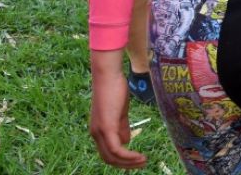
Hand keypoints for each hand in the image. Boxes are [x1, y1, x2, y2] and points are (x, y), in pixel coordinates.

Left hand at [89, 52, 146, 168]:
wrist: (108, 76)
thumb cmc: (114, 89)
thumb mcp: (120, 111)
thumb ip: (122, 126)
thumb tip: (126, 141)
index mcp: (98, 130)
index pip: (108, 153)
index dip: (122, 159)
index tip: (137, 159)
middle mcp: (96, 134)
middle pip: (108, 159)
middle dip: (126, 164)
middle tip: (143, 164)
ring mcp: (100, 131)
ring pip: (112, 157)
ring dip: (128, 162)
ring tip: (144, 161)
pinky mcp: (106, 128)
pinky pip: (116, 149)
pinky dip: (128, 155)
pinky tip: (139, 155)